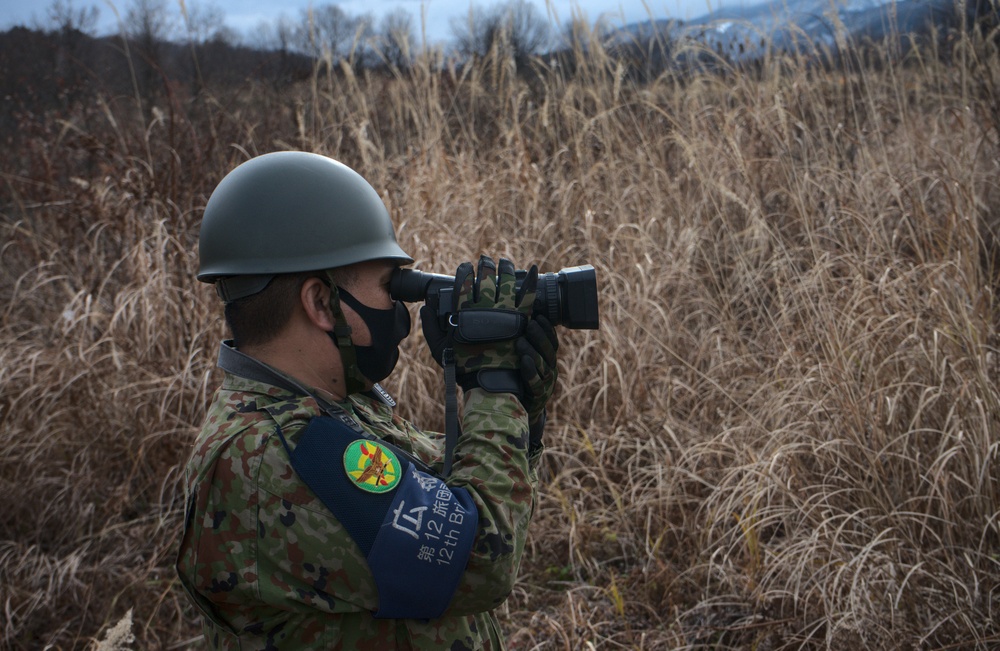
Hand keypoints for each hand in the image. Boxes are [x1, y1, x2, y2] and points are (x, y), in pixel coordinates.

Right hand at [420, 255, 536, 393]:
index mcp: (464, 313)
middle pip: (485, 277)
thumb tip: (426, 307)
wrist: (491, 382)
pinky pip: (528, 295)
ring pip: (506, 281)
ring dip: (505, 268)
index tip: (466, 266)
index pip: (463, 283)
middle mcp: (484, 308)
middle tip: (486, 259)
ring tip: (504, 262)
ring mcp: (505, 313)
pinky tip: (532, 270)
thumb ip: (430, 326)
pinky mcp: (522, 320)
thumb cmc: (464, 367)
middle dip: (485, 265)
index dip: (464, 271)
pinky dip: (530, 281)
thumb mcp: (439, 348)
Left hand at [517, 314, 558, 428]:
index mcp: (548, 360)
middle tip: (529, 324)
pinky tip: (524, 361)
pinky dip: (531, 372)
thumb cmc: (518, 381)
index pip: (552, 341)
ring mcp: (546, 384)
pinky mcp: (538, 397)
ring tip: (520, 342)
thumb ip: (521, 344)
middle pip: (549, 351)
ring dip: (532, 351)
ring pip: (543, 365)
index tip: (539, 315)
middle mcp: (550, 370)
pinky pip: (536, 383)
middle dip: (540, 336)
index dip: (547, 328)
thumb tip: (513, 321)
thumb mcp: (522, 361)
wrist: (519, 411)